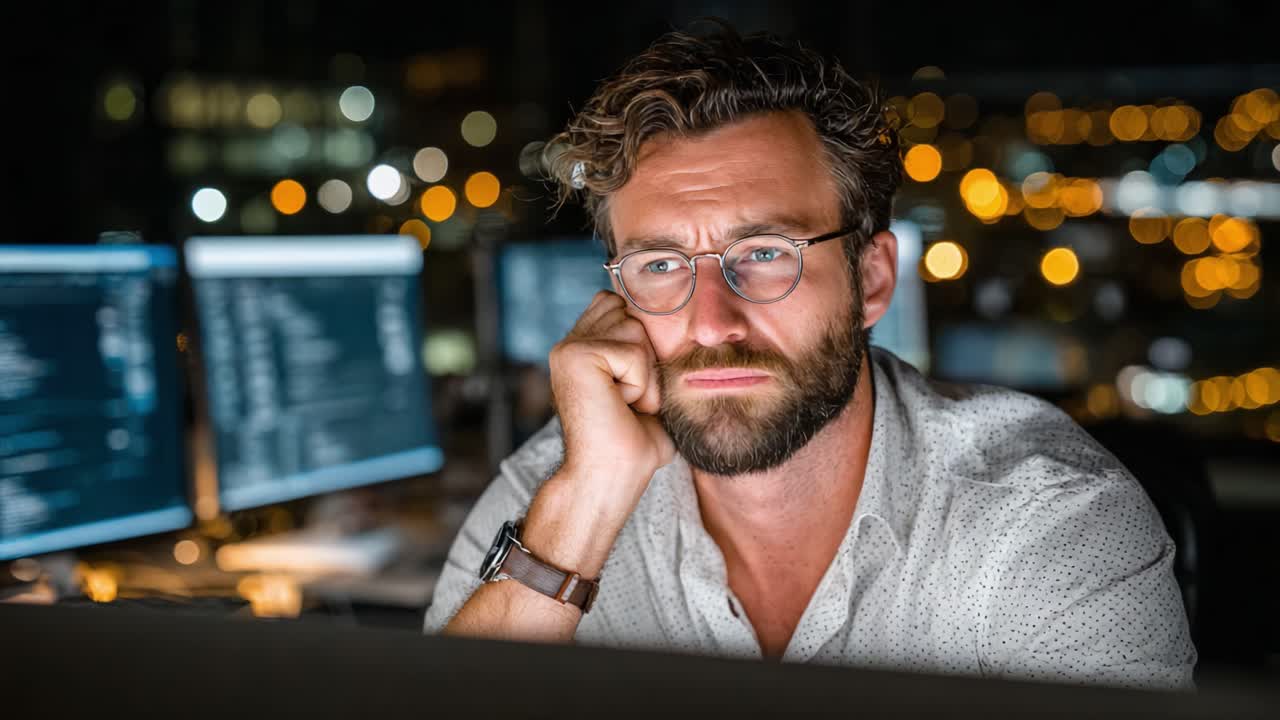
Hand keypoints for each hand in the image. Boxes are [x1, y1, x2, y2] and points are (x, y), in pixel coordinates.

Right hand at [547, 290, 673, 514]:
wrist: (609, 480)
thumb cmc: (632, 445)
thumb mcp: (646, 388)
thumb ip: (647, 351)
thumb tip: (690, 327)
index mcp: (580, 347)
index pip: (618, 302)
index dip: (639, 340)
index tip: (630, 388)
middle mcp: (569, 343)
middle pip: (632, 313)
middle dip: (643, 357)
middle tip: (627, 399)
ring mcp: (569, 348)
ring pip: (635, 329)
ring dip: (644, 374)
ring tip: (624, 404)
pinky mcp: (577, 356)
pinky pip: (634, 352)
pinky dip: (640, 384)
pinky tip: (620, 406)